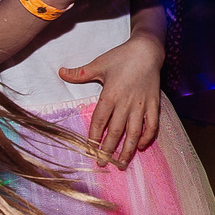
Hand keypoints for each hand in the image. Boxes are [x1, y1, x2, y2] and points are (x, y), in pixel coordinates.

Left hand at [55, 34, 163, 166]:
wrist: (147, 50)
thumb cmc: (121, 56)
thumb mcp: (99, 64)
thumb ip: (80, 73)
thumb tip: (61, 72)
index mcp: (110, 95)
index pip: (99, 122)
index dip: (94, 138)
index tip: (89, 150)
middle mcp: (125, 103)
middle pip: (115, 132)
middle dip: (108, 150)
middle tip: (102, 163)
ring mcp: (141, 105)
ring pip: (134, 133)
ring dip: (127, 150)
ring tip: (122, 163)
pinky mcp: (153, 105)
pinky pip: (152, 125)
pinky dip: (147, 137)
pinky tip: (141, 146)